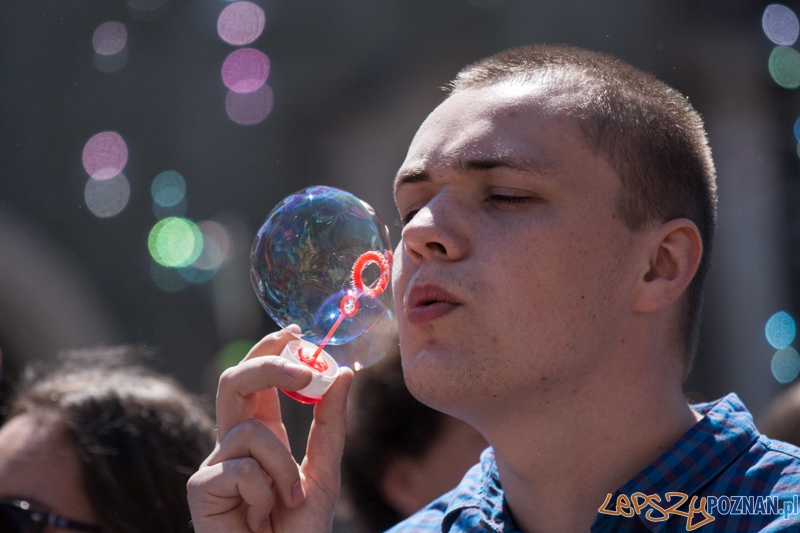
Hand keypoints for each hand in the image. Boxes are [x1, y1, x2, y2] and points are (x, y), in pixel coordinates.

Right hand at [187, 327, 353, 532]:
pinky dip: (265, 494)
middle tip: (305, 370)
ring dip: (283, 469)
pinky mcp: (200, 488)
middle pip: (233, 383)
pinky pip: (241, 467)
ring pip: (251, 433)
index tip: (295, 332)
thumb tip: (343, 372)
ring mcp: (214, 465)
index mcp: (261, 435)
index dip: (269, 351)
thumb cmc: (299, 530)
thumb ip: (330, 423)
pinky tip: (259, 519)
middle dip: (267, 366)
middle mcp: (233, 444)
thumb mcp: (324, 471)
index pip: (256, 380)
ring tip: (288, 503)